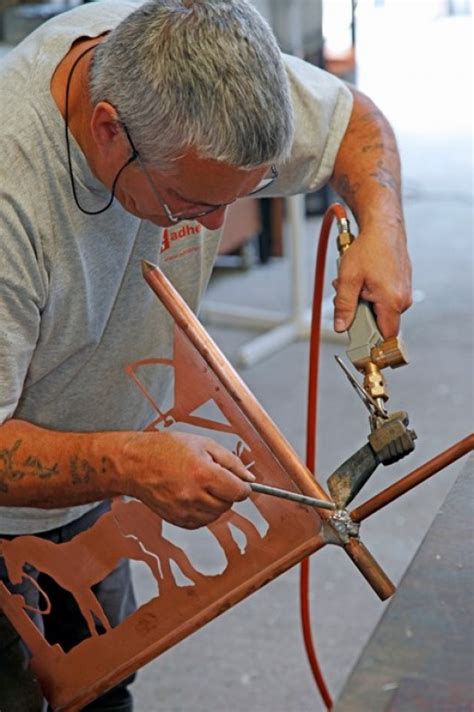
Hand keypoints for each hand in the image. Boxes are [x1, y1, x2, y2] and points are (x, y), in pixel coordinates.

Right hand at [122, 431, 254, 528]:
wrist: (136, 464)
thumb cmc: (166, 449)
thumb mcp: (203, 444)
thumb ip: (231, 462)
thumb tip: (249, 479)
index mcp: (203, 473)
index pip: (239, 491)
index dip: (243, 486)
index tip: (240, 482)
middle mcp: (194, 495)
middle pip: (228, 504)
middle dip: (227, 492)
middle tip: (214, 478)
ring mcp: (184, 510)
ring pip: (216, 515)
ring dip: (215, 502)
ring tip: (201, 485)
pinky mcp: (177, 520)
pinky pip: (202, 522)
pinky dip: (203, 511)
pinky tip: (193, 495)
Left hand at [333, 224, 412, 336]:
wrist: (382, 226)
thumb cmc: (368, 248)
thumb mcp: (348, 279)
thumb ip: (344, 307)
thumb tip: (341, 327)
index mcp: (392, 301)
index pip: (386, 337)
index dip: (372, 343)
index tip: (360, 345)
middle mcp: (403, 299)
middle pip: (380, 323)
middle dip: (361, 314)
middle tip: (350, 296)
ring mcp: (404, 292)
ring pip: (381, 310)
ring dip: (364, 302)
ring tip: (356, 282)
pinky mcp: (402, 285)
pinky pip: (385, 299)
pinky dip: (372, 293)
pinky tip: (365, 278)